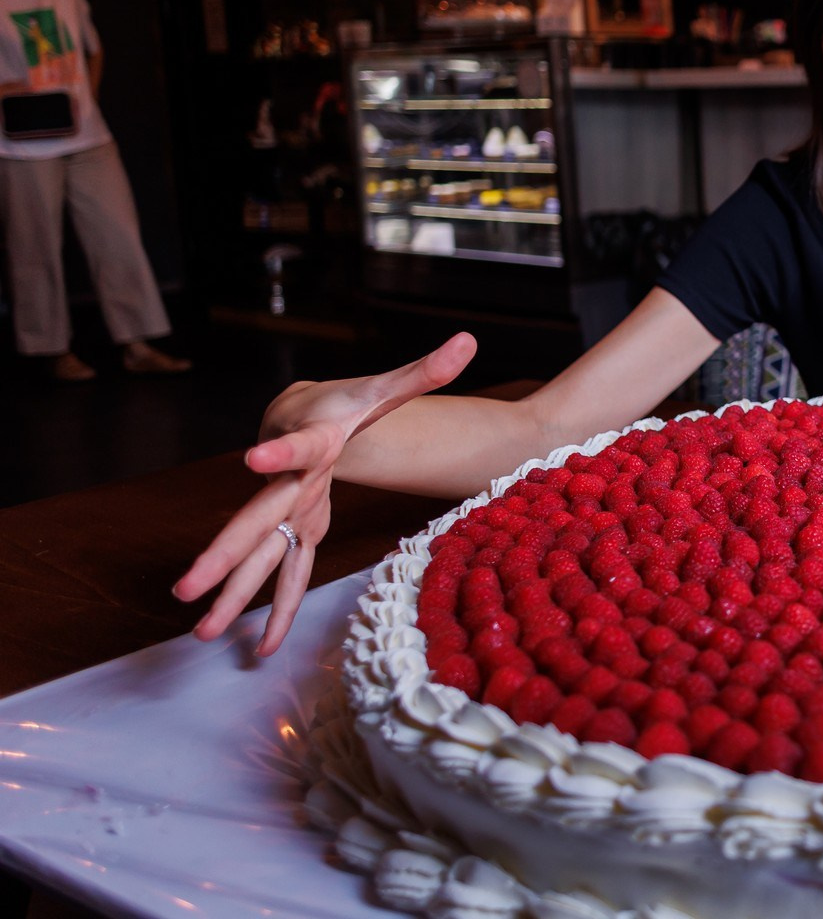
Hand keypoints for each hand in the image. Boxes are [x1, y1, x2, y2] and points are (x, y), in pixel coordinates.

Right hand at [172, 333, 476, 654]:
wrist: (304, 409)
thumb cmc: (347, 401)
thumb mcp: (387, 387)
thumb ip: (426, 368)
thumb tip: (468, 339)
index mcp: (314, 443)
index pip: (298, 446)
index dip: (280, 450)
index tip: (253, 456)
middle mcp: (290, 482)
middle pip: (255, 520)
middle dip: (223, 553)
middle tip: (189, 586)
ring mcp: (288, 509)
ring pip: (258, 556)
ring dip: (231, 594)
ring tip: (200, 634)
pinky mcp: (296, 527)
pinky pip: (284, 570)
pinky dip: (274, 607)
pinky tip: (259, 649)